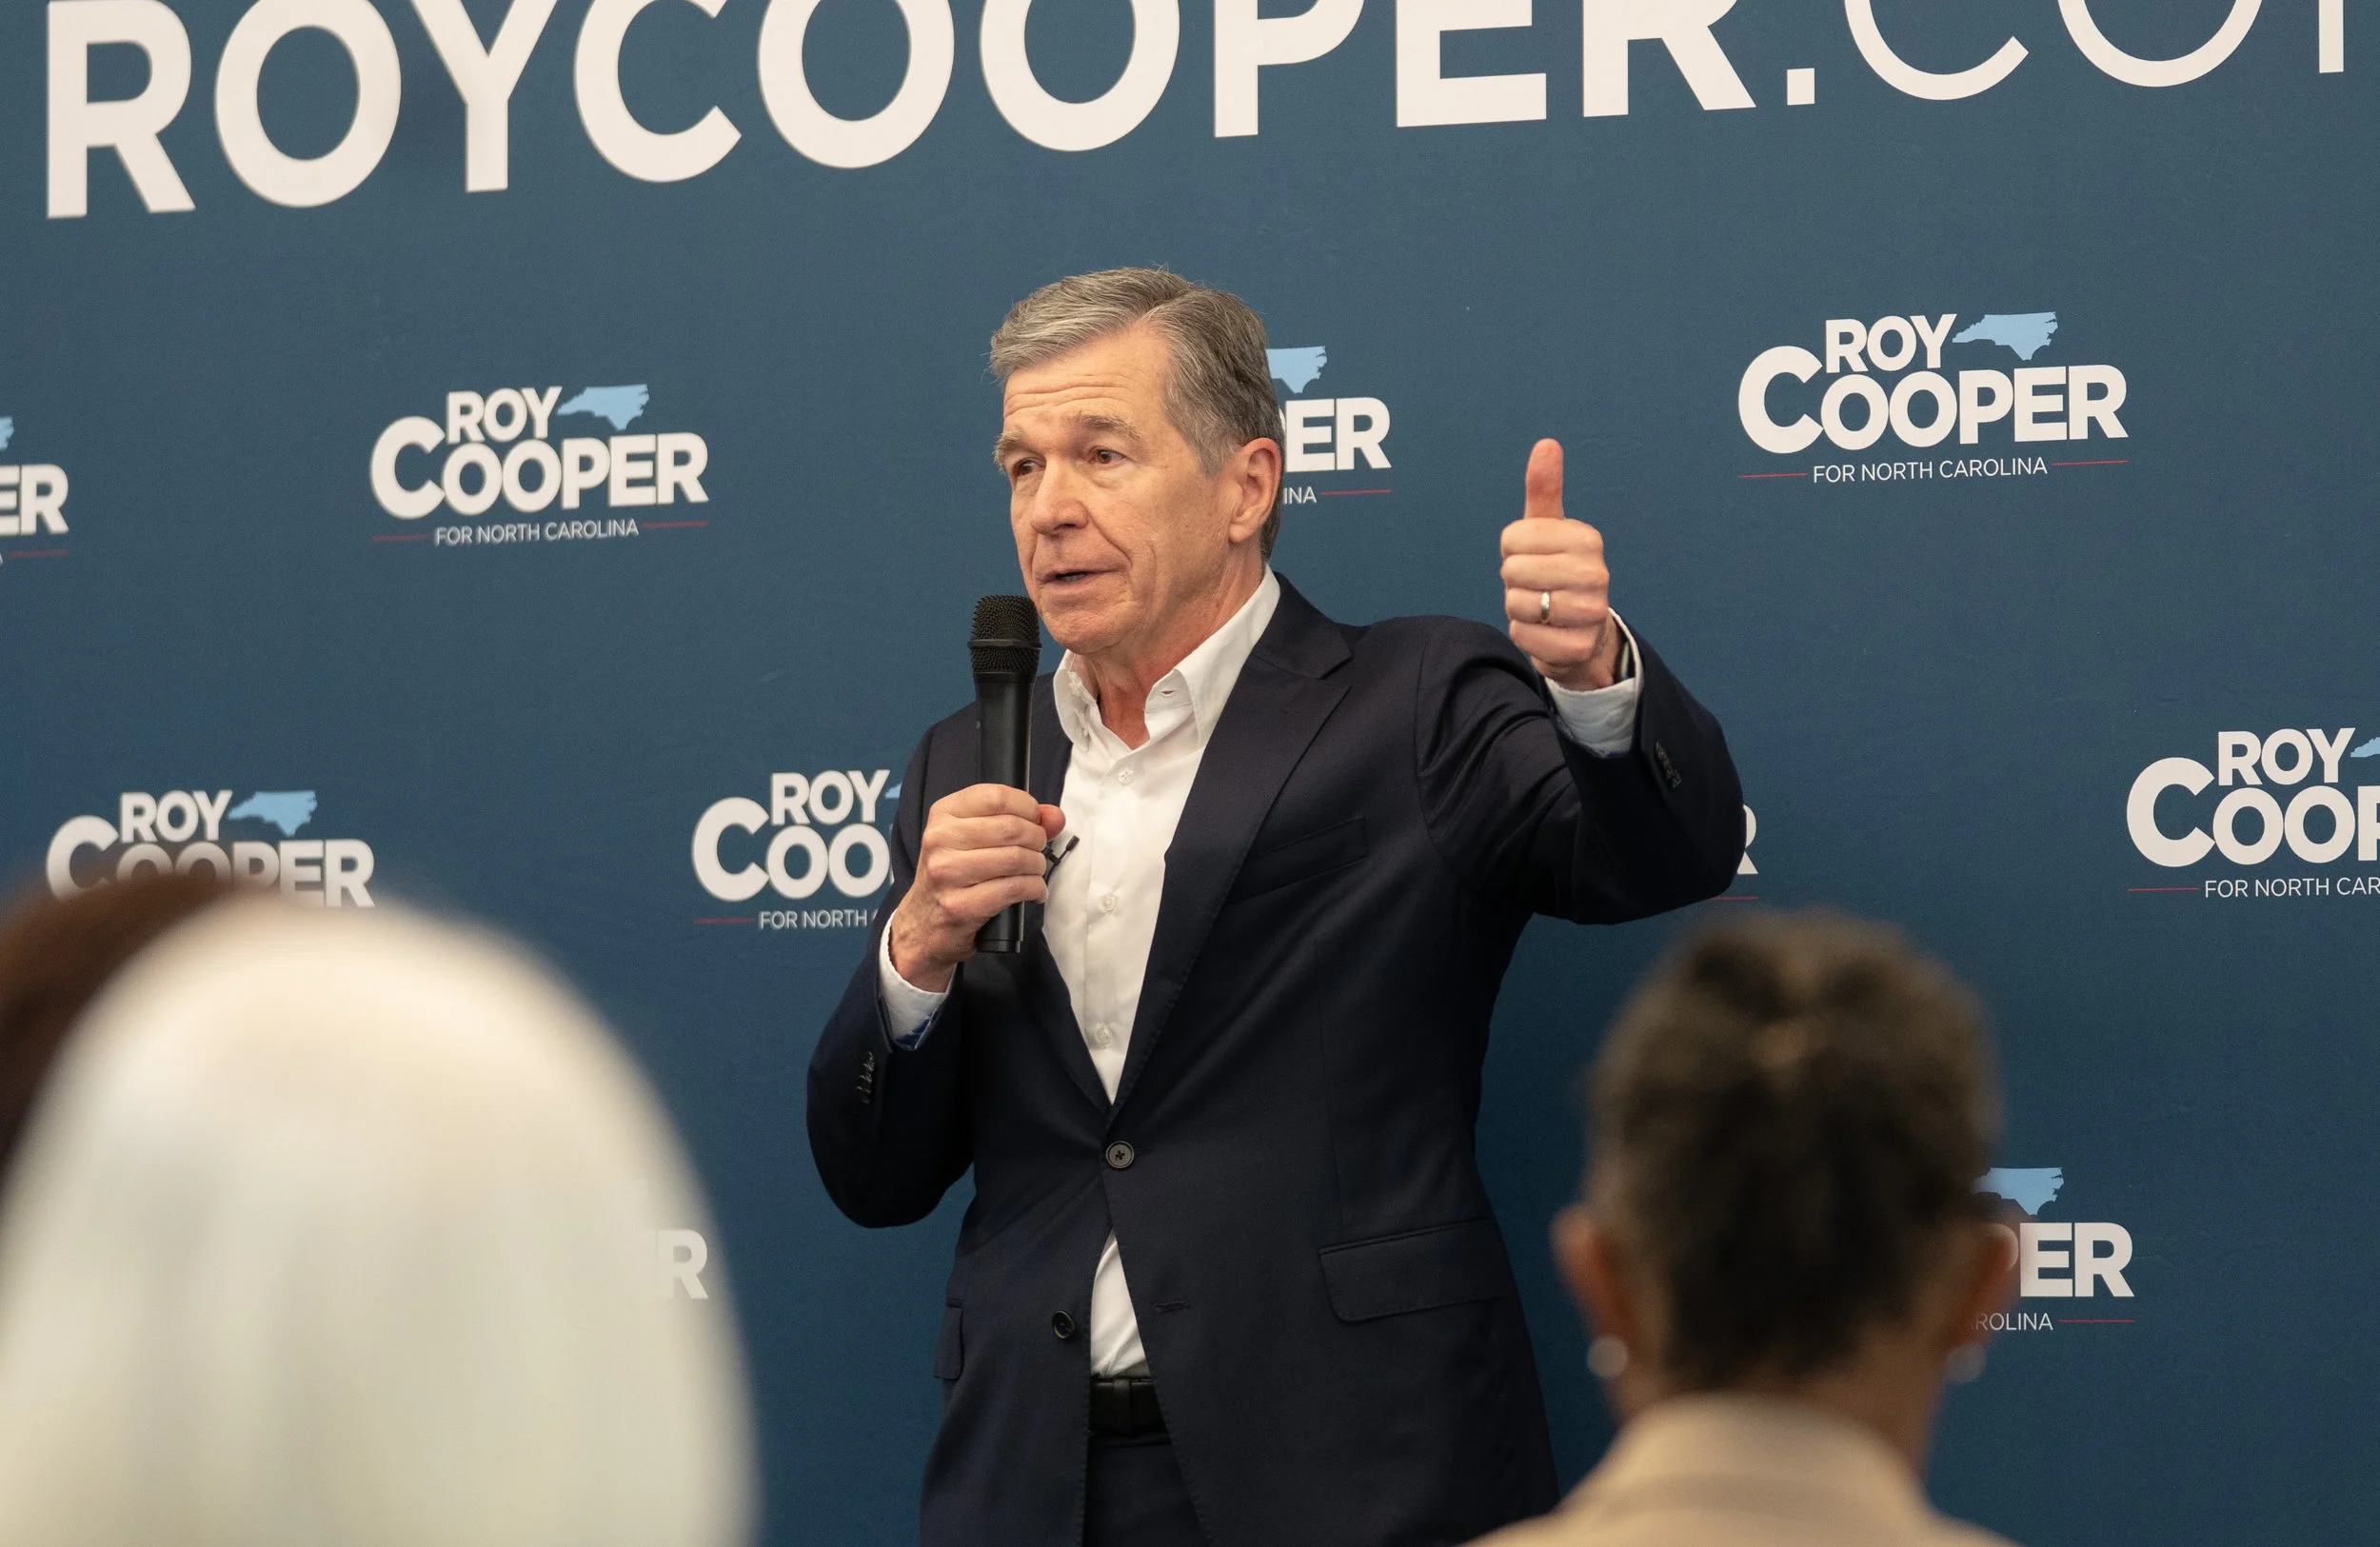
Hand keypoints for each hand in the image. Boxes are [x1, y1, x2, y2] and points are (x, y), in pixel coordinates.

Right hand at [887, 785, 1065, 991]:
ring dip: (1037, 866)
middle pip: (1011, 828)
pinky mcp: (959, 905)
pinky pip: (1014, 888)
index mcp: (943, 813)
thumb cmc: (954, 875)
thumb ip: (1019, 820)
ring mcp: (946, 873)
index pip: (997, 797)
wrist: (923, 923)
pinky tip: (1034, 892)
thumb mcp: (974, 838)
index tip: (1034, 822)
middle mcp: (939, 839)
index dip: (1027, 808)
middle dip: (1037, 840)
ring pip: (1016, 859)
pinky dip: (1035, 889)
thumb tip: (1055, 817)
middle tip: (1037, 851)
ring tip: (1035, 873)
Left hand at [1500, 439, 1621, 690]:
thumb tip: (1546, 443)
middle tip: (1536, 585)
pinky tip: (1545, 630)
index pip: (1512, 539)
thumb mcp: (1548, 528)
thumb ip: (1544, 489)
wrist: (1582, 630)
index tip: (1532, 557)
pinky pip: (1523, 636)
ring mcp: (1590, 612)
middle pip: (1512, 572)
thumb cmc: (1557, 570)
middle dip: (1514, 581)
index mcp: (1586, 539)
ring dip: (1519, 609)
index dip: (1512, 551)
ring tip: (1541, 607)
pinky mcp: (1577, 646)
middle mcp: (1595, 573)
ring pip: (1517, 605)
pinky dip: (1524, 635)